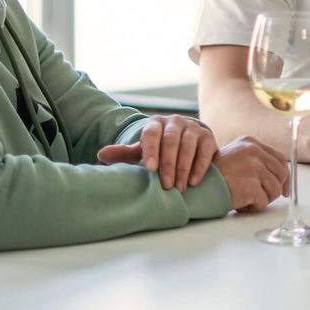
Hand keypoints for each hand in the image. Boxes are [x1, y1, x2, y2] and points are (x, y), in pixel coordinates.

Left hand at [97, 114, 216, 191]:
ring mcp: (193, 128)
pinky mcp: (208, 136)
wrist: (184, 144)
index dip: (150, 150)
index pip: (151, 133)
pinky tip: (194, 181)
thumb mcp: (141, 152)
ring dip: (184, 168)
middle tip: (166, 185)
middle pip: (171, 141)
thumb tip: (101, 154)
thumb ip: (124, 153)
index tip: (150, 169)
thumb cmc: (158, 150)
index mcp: (155, 123)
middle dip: (168, 164)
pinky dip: (200, 166)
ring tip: (179, 188)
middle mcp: (175, 122)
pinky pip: (205, 150)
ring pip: (188, 145)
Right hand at [212, 137, 290, 211]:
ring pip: (275, 190)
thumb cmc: (214, 176)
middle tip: (264, 198)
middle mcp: (254, 152)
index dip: (284, 175)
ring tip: (246, 199)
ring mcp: (253, 168)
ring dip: (263, 199)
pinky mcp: (251, 186)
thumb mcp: (236, 157)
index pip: (280, 158)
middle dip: (276, 189)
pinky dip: (254, 207)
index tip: (283, 188)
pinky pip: (263, 202)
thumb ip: (256, 161)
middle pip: (282, 174)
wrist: (195, 185)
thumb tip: (279, 176)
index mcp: (251, 143)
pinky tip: (240, 203)